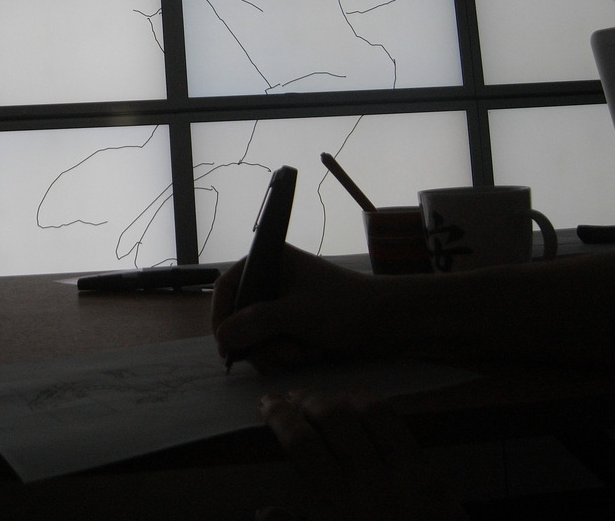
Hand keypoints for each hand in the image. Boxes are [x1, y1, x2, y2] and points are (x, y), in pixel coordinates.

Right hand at [211, 245, 381, 367]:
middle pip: (241, 316)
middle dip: (261, 342)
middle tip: (281, 355)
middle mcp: (273, 279)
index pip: (228, 286)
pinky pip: (277, 343)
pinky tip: (314, 352)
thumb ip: (257, 323)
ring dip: (279, 351)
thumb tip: (222, 336)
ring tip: (307, 351)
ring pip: (259, 335)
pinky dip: (291, 353)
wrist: (393, 321)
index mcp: (270, 260)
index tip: (225, 348)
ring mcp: (285, 302)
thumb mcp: (299, 314)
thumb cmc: (346, 307)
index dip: (222, 317)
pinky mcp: (297, 322)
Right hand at [257, 389, 466, 520]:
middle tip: (290, 398)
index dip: (280, 417)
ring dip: (340, 397)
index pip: (303, 445)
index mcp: (339, 513)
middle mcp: (373, 490)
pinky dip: (376, 409)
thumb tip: (267, 512)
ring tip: (323, 397)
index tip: (267, 405)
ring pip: (371, 412)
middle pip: (333, 418)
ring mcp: (409, 481)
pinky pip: (402, 429)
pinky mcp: (435, 481)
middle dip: (306, 399)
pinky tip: (362, 409)